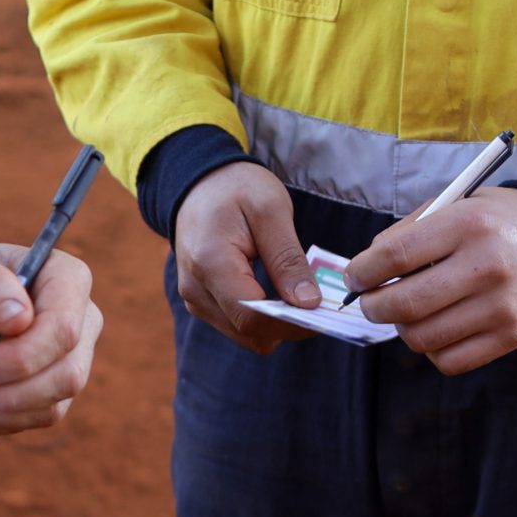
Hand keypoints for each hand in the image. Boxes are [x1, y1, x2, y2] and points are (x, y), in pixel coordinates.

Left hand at [0, 214, 102, 434]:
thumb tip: (19, 319)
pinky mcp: (49, 391)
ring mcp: (69, 359)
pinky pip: (31, 420)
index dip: (23, 357)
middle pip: (67, 376)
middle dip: (10, 391)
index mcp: (67, 279)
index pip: (65, 330)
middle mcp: (80, 321)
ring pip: (52, 408)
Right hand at [171, 161, 320, 352]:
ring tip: (296, 294)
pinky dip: (261, 318)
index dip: (290, 324)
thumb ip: (287, 259)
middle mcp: (195, 289)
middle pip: (248, 333)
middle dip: (286, 325)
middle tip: (316, 302)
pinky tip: (276, 295)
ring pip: (243, 334)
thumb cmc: (237, 188)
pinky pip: (235, 325)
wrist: (199, 182)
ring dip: (274, 323)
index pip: (251, 318)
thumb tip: (308, 304)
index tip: (323, 312)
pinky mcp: (199, 301)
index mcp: (210, 263)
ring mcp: (194, 298)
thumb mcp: (271, 211)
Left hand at [349, 189, 516, 374]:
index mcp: (468, 225)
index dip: (362, 272)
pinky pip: (449, 360)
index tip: (355, 277)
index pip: (395, 256)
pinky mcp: (512, 336)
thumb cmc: (495, 223)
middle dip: (372, 306)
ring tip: (407, 313)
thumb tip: (366, 269)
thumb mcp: (457, 205)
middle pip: (405, 303)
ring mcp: (501, 306)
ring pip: (422, 338)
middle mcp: (487, 266)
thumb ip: (409, 232)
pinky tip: (437, 328)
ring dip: (402, 329)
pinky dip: (432, 349)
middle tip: (370, 301)